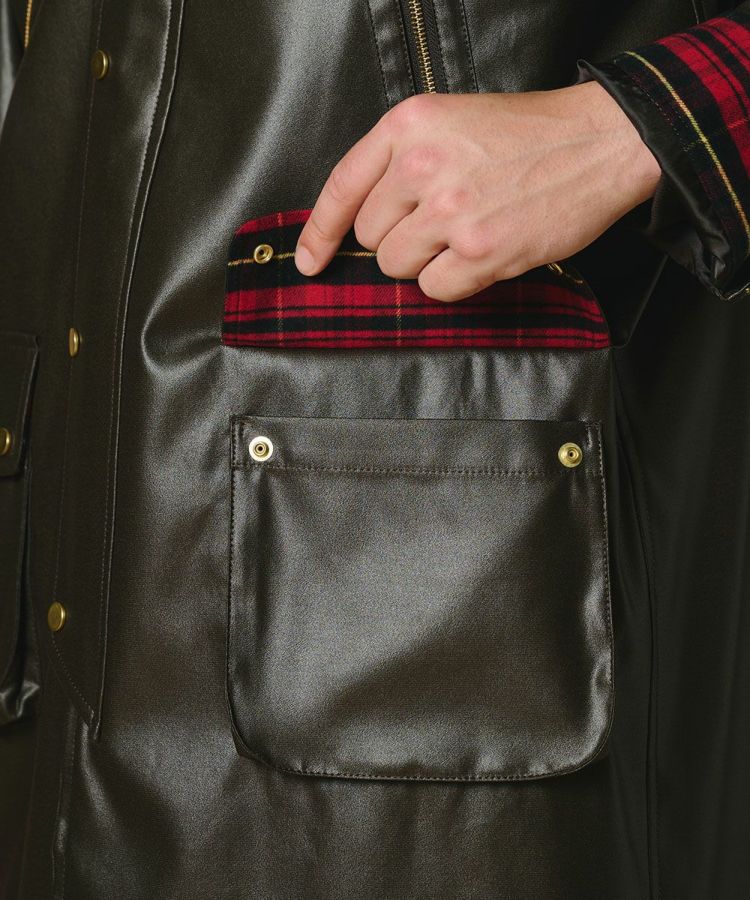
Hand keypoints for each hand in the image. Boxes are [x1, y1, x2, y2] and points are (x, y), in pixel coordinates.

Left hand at [294, 81, 661, 301]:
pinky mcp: (479, 251)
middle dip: (400, 238)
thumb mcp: (453, 122)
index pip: (342, 188)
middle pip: (371, 237)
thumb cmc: (528, 135)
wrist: (600, 142)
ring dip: (426, 261)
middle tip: (443, 221)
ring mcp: (450, 210)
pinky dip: (454, 282)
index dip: (319, 233)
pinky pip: (435, 290)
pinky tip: (483, 253)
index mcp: (409, 125)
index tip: (311, 262)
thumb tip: (366, 219)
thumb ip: (404, 160)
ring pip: (398, 266)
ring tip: (467, 233)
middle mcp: (421, 166)